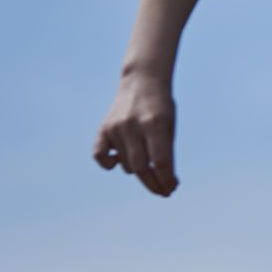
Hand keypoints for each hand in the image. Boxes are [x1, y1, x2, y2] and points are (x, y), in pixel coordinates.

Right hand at [93, 70, 177, 195]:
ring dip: (139, 169)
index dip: (166, 179)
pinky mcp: (104, 128)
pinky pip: (100, 156)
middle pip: (142, 167)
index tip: (171, 188)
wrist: (142, 81)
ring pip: (126, 165)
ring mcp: (116, 127)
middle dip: (154, 184)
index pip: (161, 160)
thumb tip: (163, 183)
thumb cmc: (161, 107)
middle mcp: (133, 125)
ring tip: (147, 159)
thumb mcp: (169, 126)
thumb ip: (165, 152)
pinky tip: (119, 161)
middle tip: (164, 191)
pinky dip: (109, 164)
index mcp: (155, 123)